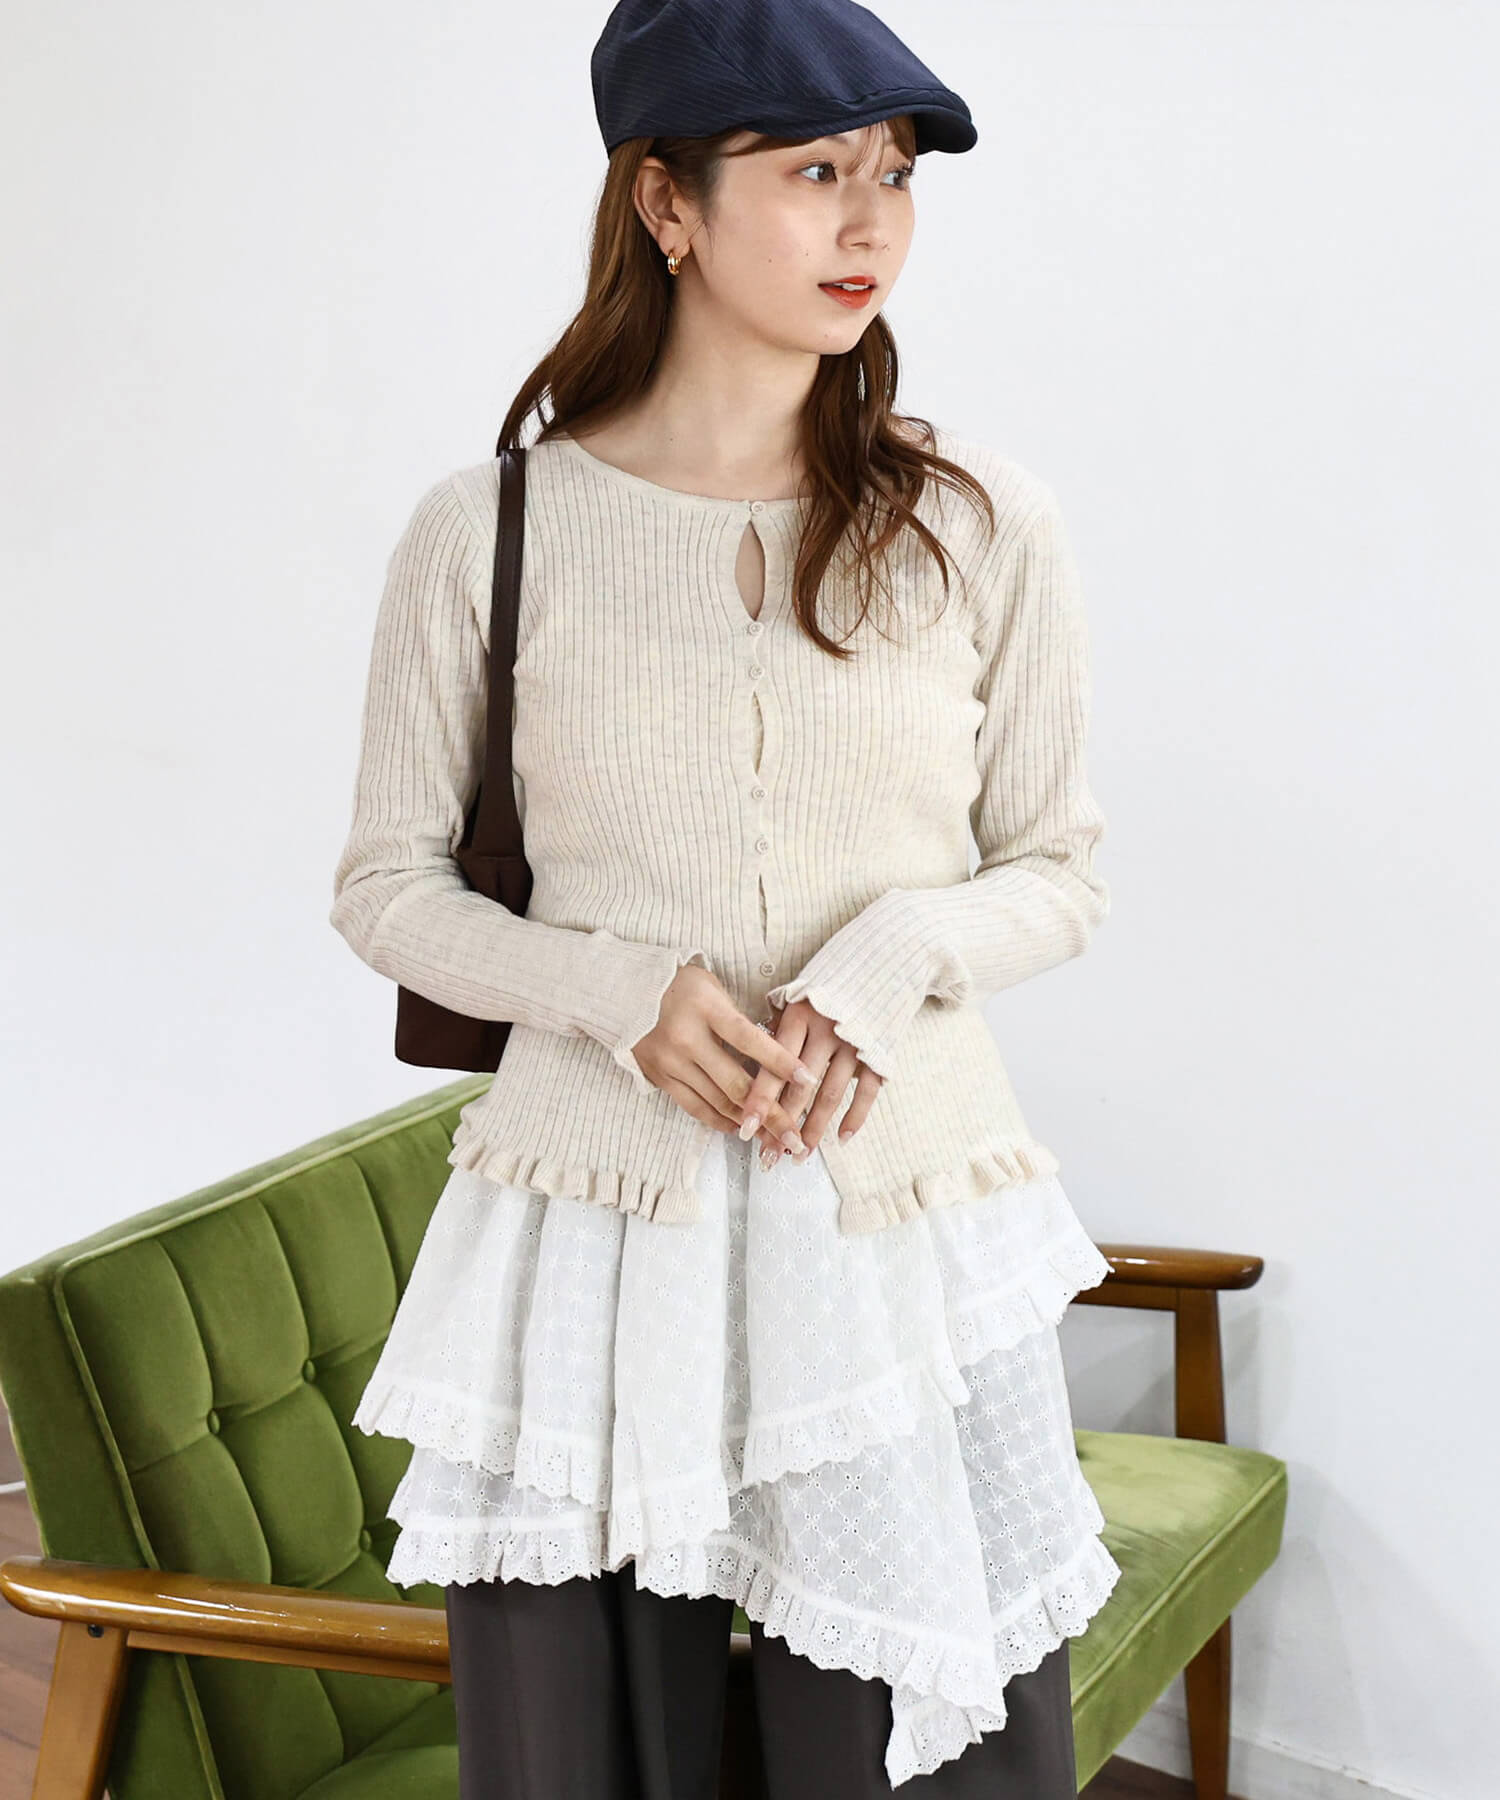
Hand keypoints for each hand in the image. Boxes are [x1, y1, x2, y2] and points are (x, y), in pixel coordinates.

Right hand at [630, 964, 820, 1155]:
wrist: (622, 991)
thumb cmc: (679, 985)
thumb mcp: (712, 988)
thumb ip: (739, 1019)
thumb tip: (775, 1054)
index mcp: (705, 1008)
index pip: (749, 1040)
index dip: (780, 1061)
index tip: (808, 1079)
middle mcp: (686, 1038)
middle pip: (736, 1084)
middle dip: (771, 1113)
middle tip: (796, 1135)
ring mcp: (671, 1062)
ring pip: (717, 1103)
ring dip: (750, 1124)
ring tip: (775, 1141)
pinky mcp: (660, 1079)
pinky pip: (695, 1108)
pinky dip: (721, 1120)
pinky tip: (741, 1129)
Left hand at [738, 995, 883, 1166]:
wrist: (882, 964)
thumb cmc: (828, 986)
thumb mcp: (798, 998)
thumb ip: (778, 1030)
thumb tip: (753, 1069)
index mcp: (799, 1015)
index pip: (773, 1065)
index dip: (759, 1099)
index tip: (745, 1129)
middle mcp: (826, 1030)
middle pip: (799, 1087)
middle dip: (783, 1124)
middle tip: (769, 1155)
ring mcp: (855, 1043)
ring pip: (830, 1095)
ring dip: (814, 1129)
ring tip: (800, 1155)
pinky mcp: (878, 1053)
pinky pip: (866, 1092)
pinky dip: (855, 1117)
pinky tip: (842, 1139)